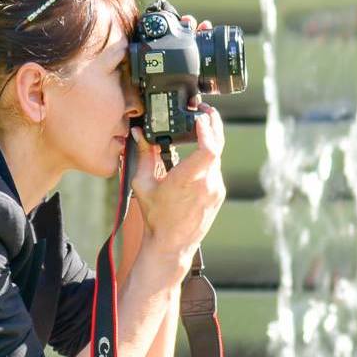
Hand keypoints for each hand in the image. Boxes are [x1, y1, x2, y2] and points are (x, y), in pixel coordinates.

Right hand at [127, 18, 225, 272]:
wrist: (171, 246)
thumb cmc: (156, 218)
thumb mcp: (143, 185)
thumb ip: (144, 155)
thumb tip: (138, 132)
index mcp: (186, 181)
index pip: (209, 149)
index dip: (207, 129)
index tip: (199, 117)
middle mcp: (206, 184)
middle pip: (218, 145)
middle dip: (212, 124)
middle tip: (204, 110)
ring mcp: (215, 189)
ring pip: (217, 156)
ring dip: (209, 141)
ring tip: (199, 128)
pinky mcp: (219, 194)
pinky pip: (216, 169)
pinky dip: (209, 158)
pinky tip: (199, 154)